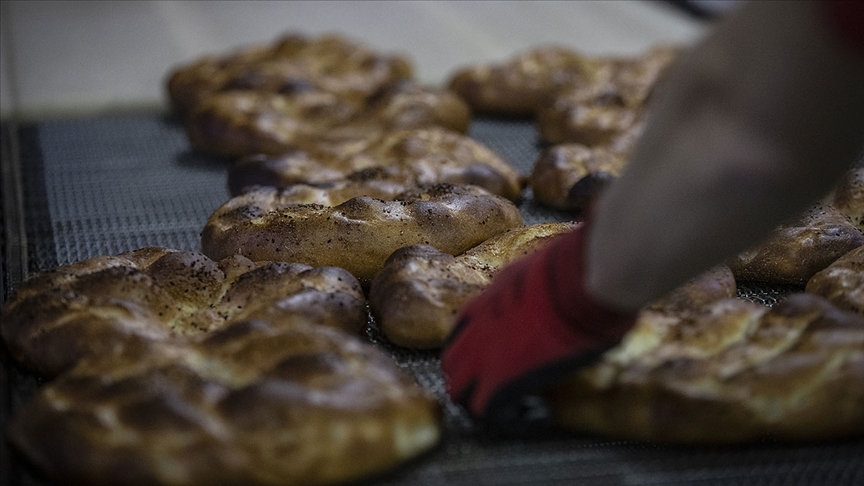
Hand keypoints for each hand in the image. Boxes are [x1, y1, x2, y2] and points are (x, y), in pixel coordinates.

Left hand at [441, 221, 635, 420]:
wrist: (579, 282)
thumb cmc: (569, 273)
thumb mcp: (530, 275)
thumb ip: (521, 289)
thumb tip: (532, 290)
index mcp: (483, 303)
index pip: (460, 335)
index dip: (471, 350)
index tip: (489, 358)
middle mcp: (475, 331)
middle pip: (452, 364)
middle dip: (465, 378)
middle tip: (487, 387)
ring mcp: (484, 356)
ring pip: (459, 390)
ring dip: (476, 399)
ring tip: (498, 406)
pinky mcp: (502, 380)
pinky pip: (483, 408)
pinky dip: (496, 414)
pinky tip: (517, 413)